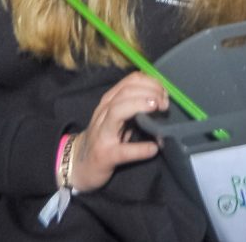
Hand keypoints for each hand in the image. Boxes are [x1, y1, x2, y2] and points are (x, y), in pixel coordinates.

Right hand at [66, 72, 167, 191]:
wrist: (80, 164)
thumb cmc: (104, 138)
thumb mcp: (116, 118)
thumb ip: (134, 107)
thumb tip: (162, 101)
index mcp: (109, 102)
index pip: (130, 81)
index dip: (150, 82)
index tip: (164, 92)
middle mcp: (103, 113)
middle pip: (126, 92)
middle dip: (149, 92)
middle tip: (165, 103)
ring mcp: (102, 133)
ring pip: (118, 110)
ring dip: (140, 106)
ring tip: (158, 110)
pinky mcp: (105, 155)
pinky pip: (123, 150)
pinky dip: (140, 148)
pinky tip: (153, 148)